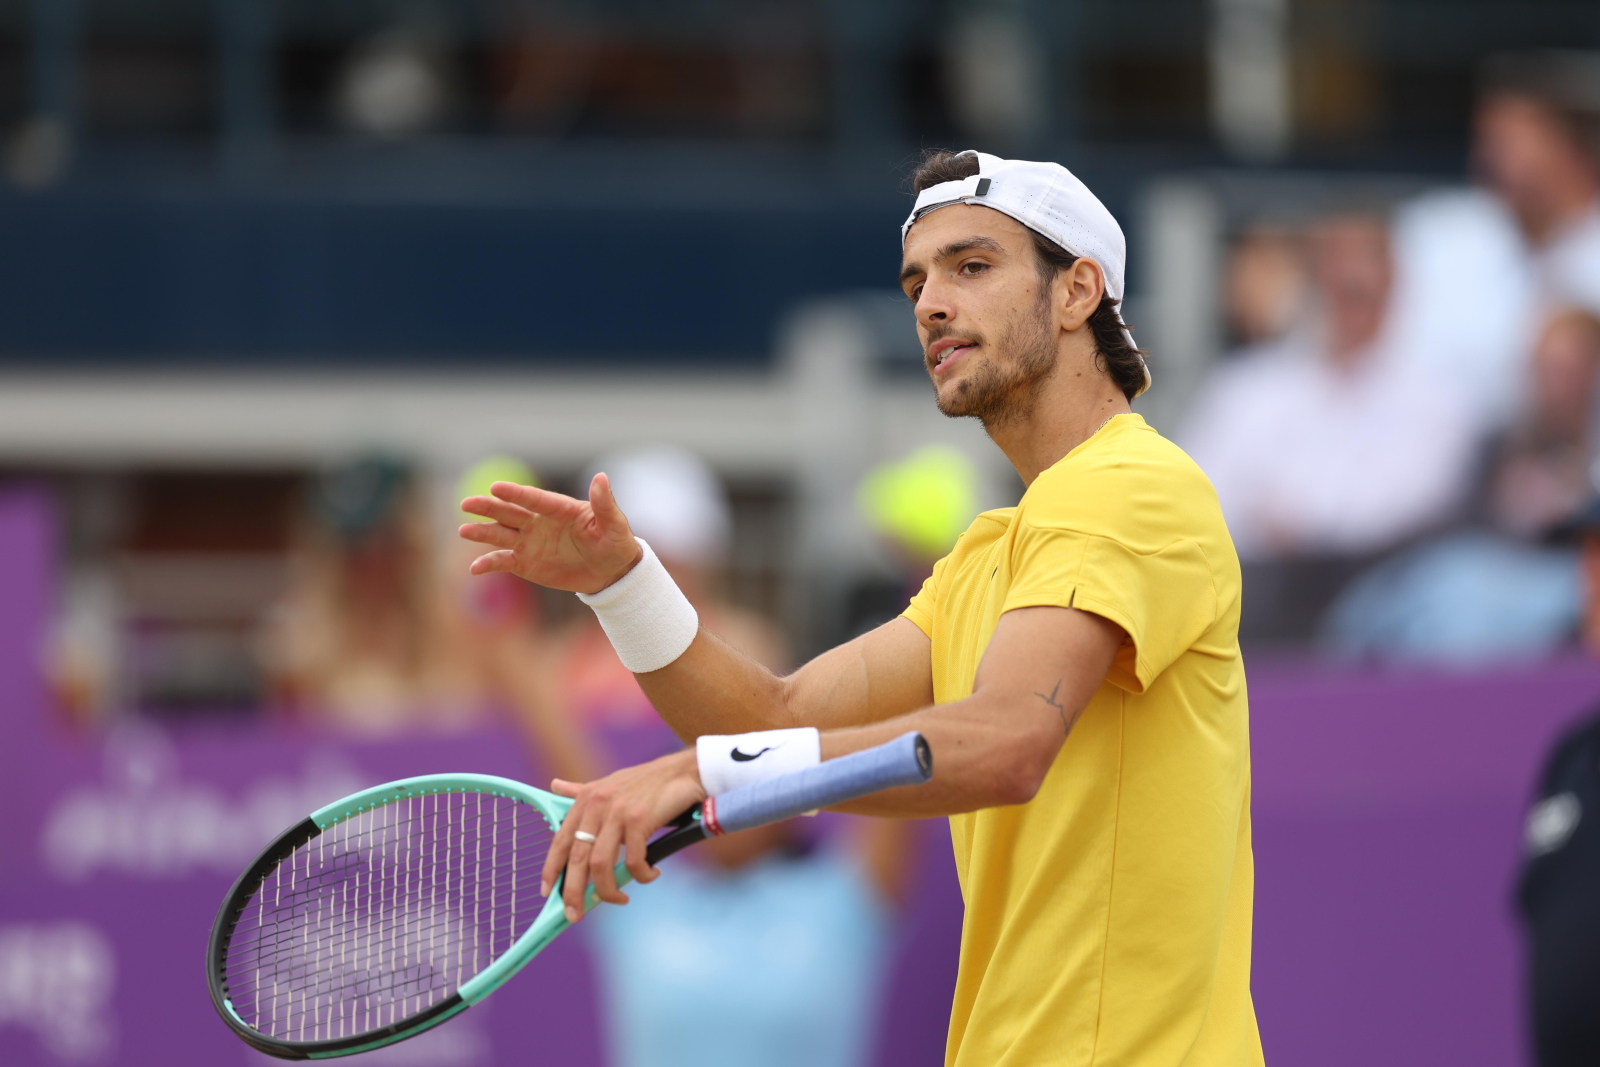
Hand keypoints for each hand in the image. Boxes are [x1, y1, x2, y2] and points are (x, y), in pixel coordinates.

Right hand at [458, 474, 642, 594]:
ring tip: (463, 530)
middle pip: (509, 512)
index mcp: (559, 508)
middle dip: (488, 507)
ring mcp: (529, 542)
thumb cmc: (615, 543)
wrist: (611, 572)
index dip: (515, 494)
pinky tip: (475, 569)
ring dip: (482, 532)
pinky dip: (488, 564)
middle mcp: (539, 522)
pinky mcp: (525, 563)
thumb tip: (601, 477)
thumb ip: (604, 503)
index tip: (496, 487)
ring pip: (500, 534)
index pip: (534, 498)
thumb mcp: (615, 525)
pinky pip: (503, 561)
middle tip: (467, 503)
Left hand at [540, 748, 706, 921]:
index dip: (552, 870)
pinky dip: (641, 875)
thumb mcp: (608, 783)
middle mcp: (597, 805)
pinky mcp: (639, 820)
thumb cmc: (647, 782)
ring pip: (601, 864)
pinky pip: (633, 860)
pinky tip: (650, 874)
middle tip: (575, 915)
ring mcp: (618, 813)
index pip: (560, 841)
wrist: (683, 771)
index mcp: (585, 799)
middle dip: (574, 893)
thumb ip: (581, 790)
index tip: (548, 893)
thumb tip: (556, 786)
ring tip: (620, 899)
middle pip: (577, 859)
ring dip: (608, 890)